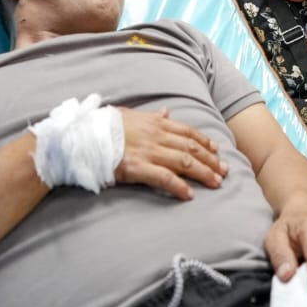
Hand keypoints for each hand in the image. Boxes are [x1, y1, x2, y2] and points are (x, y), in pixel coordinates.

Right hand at [113, 106, 228, 199]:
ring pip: (184, 162)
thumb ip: (151, 116)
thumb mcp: (129, 114)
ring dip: (203, 173)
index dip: (204, 142)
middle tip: (225, 170)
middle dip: (211, 160)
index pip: (187, 132)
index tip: (216, 151)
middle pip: (191, 148)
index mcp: (154, 123)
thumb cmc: (103, 126)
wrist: (81, 136)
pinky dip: (179, 186)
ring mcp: (148, 151)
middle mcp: (156, 136)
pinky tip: (189, 194)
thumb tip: (166, 112)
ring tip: (216, 182)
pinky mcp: (137, 168)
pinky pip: (164, 178)